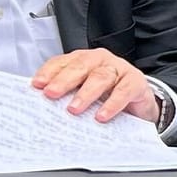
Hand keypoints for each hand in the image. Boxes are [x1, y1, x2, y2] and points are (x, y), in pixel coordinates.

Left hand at [31, 47, 158, 123]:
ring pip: (100, 77)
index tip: (37, 85)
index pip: (63, 62)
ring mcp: (119, 69)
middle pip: (80, 67)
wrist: (140, 104)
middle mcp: (100, 61)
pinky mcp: (136, 82)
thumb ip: (67, 94)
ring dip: (85, 93)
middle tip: (51, 94)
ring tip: (73, 109)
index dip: (49, 72)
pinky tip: (101, 116)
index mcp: (83, 61)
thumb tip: (41, 106)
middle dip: (63, 80)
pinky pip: (123, 91)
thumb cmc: (108, 96)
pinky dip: (112, 104)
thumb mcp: (84, 93)